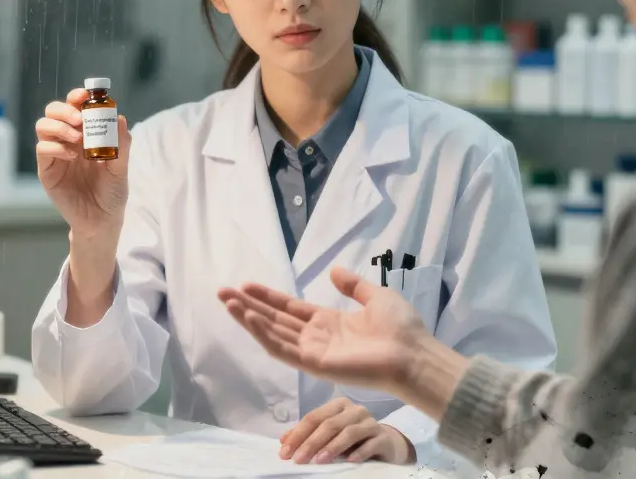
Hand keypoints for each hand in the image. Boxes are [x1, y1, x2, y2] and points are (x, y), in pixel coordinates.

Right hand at [35, 87, 131, 244]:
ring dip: (59, 126)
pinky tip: (72, 156)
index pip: (75, 106)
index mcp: (85, 133)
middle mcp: (67, 139)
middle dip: (64, 109)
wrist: (102, 219)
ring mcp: (55, 154)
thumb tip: (119, 117)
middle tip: (79, 119)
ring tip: (78, 140)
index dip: (76, 96)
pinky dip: (56, 147)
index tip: (85, 95)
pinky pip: (42, 150)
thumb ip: (121, 144)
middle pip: (53, 111)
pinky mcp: (47, 170)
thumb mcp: (121, 166)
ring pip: (43, 126)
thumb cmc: (112, 191)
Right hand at [218, 266, 429, 398]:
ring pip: (273, 334)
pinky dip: (264, 334)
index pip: (290, 309)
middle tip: (223, 291)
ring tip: (228, 302)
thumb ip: (353, 285)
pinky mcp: (314, 364)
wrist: (412, 354)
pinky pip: (283, 349)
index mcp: (329, 322)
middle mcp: (316, 337)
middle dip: (249, 306)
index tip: (246, 285)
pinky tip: (249, 318)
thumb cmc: (400, 328)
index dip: (268, 297)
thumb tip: (334, 271)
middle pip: (275, 320)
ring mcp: (313, 352)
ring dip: (249, 319)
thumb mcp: (375, 296)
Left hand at [280, 398, 412, 464]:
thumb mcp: (330, 435)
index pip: (314, 417)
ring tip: (319, 461)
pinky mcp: (383, 437)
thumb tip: (284, 440)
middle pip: (329, 424)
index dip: (298, 434)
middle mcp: (354, 410)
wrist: (386, 443)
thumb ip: (308, 434)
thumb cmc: (353, 438)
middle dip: (311, 442)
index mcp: (338, 405)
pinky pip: (370, 443)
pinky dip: (359, 452)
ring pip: (349, 432)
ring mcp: (370, 422)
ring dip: (332, 447)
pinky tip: (349, 461)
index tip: (285, 451)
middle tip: (298, 459)